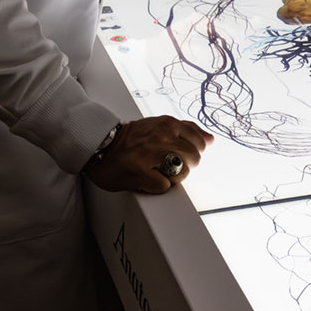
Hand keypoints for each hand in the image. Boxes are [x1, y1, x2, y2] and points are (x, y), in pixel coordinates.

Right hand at [85, 116, 212, 193]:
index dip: (193, 152)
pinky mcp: (141, 171)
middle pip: (194, 158)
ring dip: (172, 177)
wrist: (101, 144)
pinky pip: (164, 186)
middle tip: (168, 166)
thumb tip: (210, 139)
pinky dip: (158, 186)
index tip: (182, 155)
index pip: (200, 142)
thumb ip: (187, 130)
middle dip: (185, 166)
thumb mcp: (161, 124)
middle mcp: (163, 136)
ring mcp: (152, 154)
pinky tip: (148, 178)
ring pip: (183, 173)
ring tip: (157, 172)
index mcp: (169, 124)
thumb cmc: (132, 138)